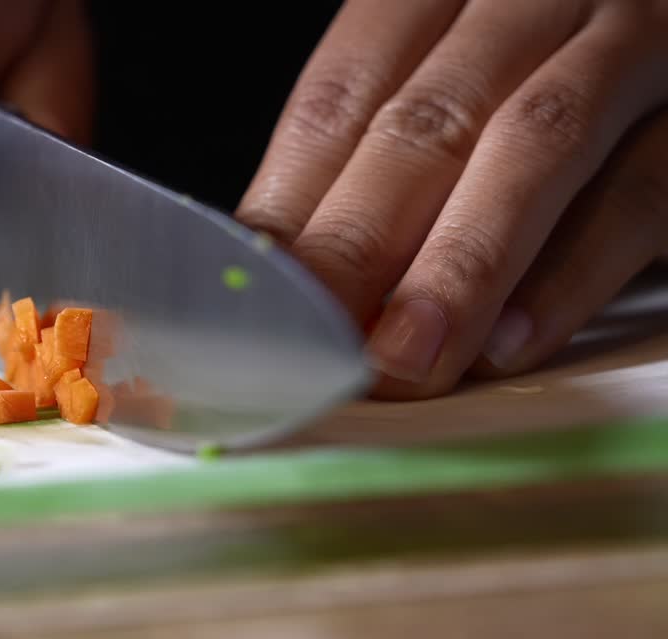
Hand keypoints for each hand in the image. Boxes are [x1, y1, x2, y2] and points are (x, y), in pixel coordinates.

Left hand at [236, 0, 667, 398]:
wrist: (665, 41)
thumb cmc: (547, 69)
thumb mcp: (451, 82)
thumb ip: (374, 157)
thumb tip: (279, 267)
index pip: (342, 92)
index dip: (293, 202)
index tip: (258, 297)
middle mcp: (531, 0)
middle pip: (425, 123)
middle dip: (360, 244)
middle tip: (316, 346)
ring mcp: (629, 47)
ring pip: (533, 145)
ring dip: (459, 265)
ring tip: (405, 358)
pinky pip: (641, 193)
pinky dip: (573, 272)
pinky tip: (514, 340)